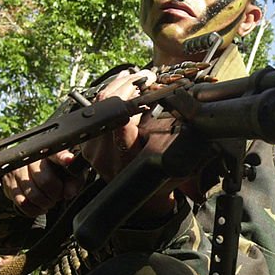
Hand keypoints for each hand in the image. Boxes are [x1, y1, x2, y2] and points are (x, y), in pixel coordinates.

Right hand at [1, 148, 82, 216]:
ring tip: (49, 202)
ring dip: (44, 203)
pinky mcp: (8, 183)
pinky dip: (34, 210)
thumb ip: (74, 181)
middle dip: (55, 195)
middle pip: (45, 181)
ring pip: (32, 195)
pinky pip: (22, 203)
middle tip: (57, 196)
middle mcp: (31, 159)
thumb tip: (69, 193)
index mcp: (49, 153)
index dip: (62, 157)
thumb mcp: (69, 174)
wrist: (30, 173)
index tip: (68, 159)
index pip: (56, 154)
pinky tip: (40, 207)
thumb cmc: (54, 172)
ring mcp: (18, 170)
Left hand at [80, 68, 177, 216]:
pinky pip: (95, 111)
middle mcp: (105, 156)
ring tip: (136, 78)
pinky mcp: (88, 143)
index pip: (122, 123)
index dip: (132, 98)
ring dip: (118, 86)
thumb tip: (186, 110)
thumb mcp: (175, 161)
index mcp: (125, 160)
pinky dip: (110, 96)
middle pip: (107, 106)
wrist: (144, 198)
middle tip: (146, 77)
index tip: (149, 83)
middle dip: (127, 84)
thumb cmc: (162, 179)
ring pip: (98, 104)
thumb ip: (179, 139)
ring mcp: (93, 149)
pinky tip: (123, 87)